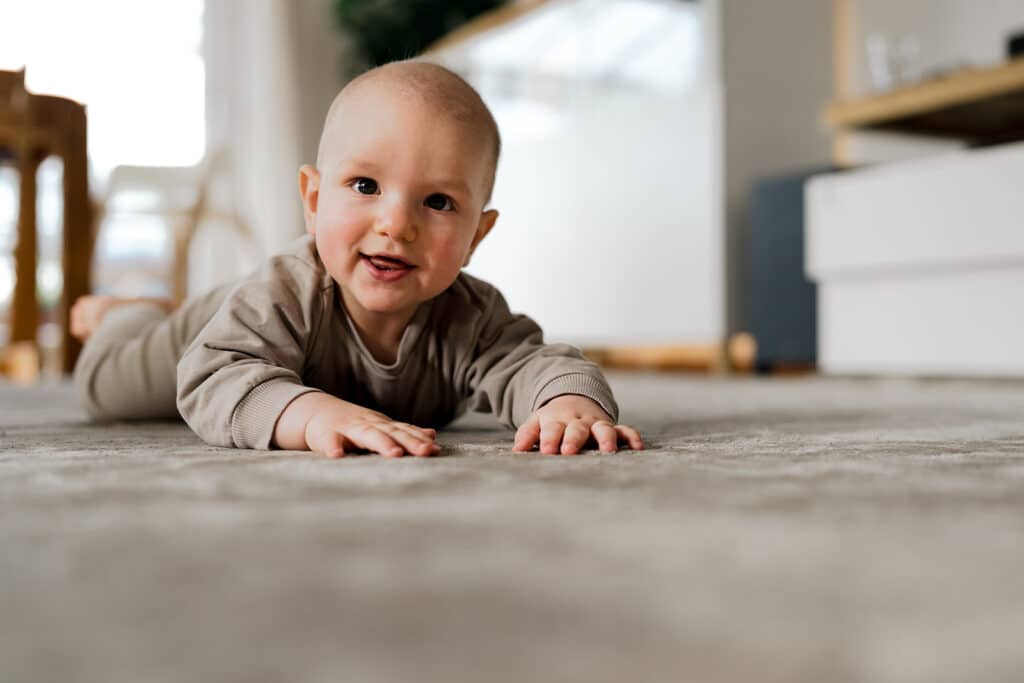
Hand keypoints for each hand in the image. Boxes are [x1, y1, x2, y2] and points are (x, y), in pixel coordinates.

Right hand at [280, 392, 439, 457]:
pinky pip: (329, 441)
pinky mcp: (325, 435)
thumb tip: (432, 435)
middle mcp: (367, 424)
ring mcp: (347, 428)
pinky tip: (337, 456)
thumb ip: (403, 432)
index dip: (419, 440)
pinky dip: (333, 447)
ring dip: (381, 443)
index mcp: (381, 425)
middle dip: (409, 442)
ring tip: (395, 454)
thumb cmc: (352, 425)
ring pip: (366, 435)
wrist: (314, 412)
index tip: (435, 450)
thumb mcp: (379, 426)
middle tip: (426, 452)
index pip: (404, 431)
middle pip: (391, 433)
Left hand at [512, 395, 643, 454]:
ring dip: (606, 439)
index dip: (550, 439)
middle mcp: (578, 421)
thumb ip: (528, 434)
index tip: (548, 451)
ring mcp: (596, 424)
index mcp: (557, 420)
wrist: (574, 397)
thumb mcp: (537, 421)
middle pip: (577, 429)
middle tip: (570, 451)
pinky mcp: (611, 427)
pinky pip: (624, 430)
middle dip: (574, 440)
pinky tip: (638, 447)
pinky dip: (632, 437)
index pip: (552, 430)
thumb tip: (517, 449)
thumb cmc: (553, 419)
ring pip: (603, 429)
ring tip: (608, 451)